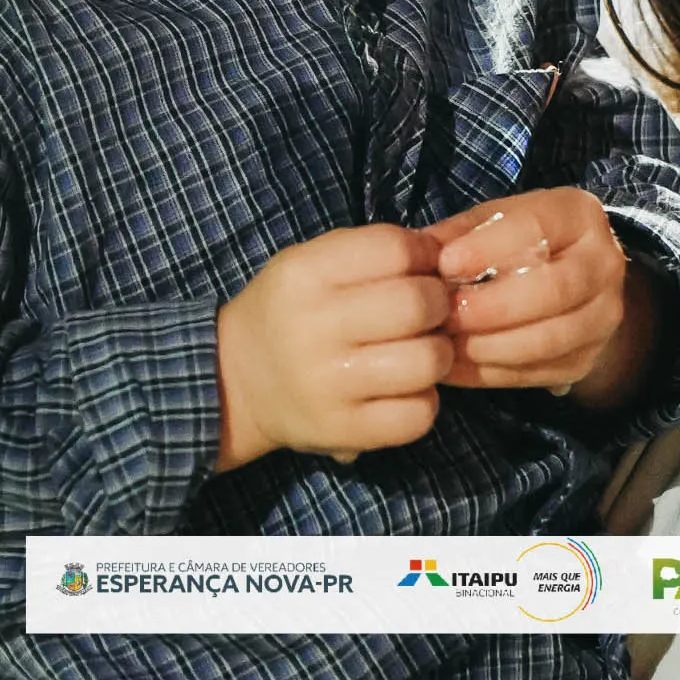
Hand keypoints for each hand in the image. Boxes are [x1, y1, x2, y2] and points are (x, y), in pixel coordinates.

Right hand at [215, 224, 452, 469]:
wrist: (235, 381)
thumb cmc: (289, 311)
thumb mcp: (311, 263)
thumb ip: (372, 251)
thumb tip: (444, 256)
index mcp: (305, 274)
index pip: (395, 249)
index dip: (425, 255)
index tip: (423, 268)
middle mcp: (314, 327)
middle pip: (418, 304)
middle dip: (438, 304)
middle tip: (429, 314)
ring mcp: (328, 384)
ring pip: (428, 361)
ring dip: (438, 354)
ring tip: (419, 352)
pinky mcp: (342, 431)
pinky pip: (417, 415)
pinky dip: (425, 401)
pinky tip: (405, 390)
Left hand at [424, 188, 654, 407]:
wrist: (573, 278)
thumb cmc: (521, 242)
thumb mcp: (493, 222)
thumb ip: (459, 234)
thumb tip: (416, 255)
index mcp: (579, 216)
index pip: (537, 229)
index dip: (488, 250)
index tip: (445, 265)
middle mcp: (604, 264)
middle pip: (552, 290)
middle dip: (491, 308)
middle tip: (443, 314)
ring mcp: (602, 317)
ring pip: (548, 340)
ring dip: (488, 347)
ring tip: (443, 344)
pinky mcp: (588, 359)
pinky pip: (537, 373)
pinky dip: (489, 373)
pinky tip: (453, 366)